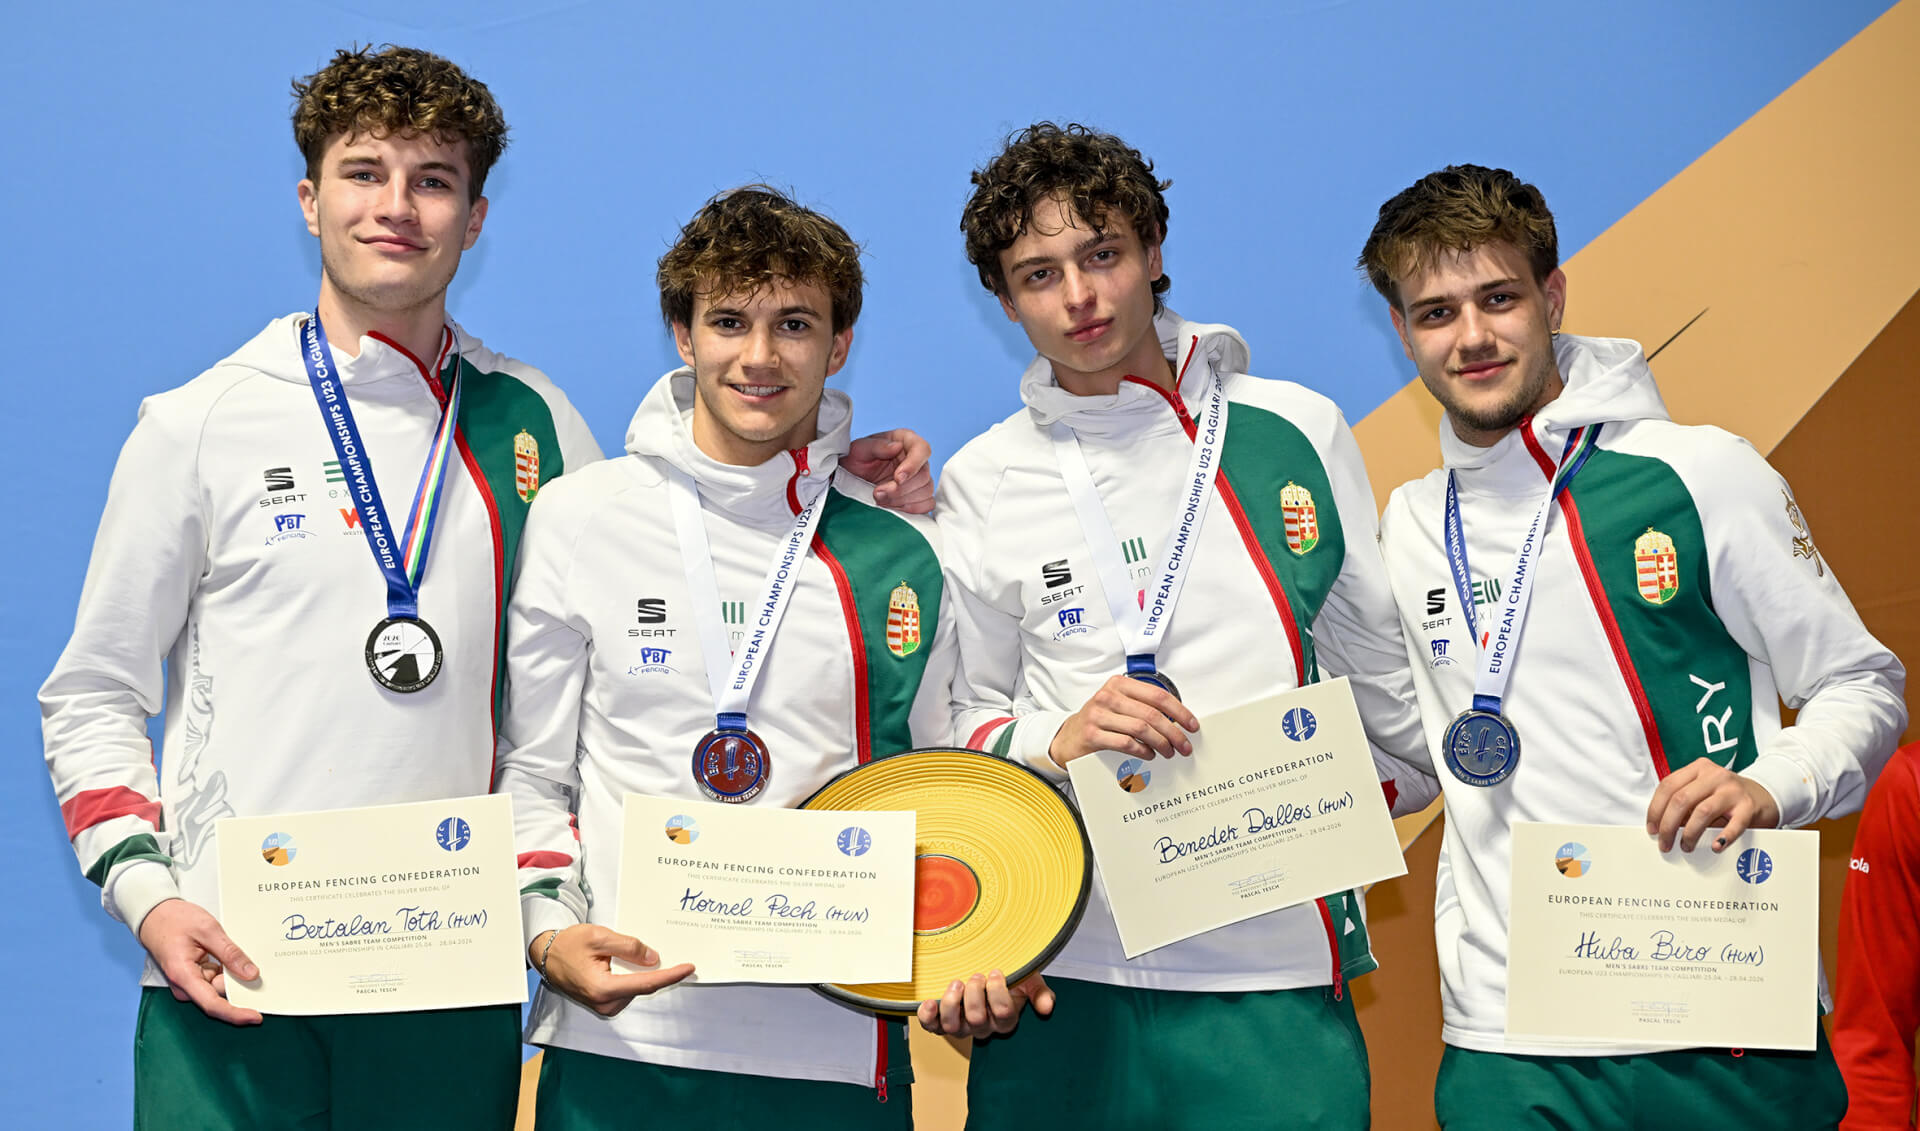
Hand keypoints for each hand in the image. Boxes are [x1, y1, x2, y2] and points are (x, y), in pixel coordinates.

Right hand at [137, 898, 261, 1025]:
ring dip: (229, 972)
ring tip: (223, 947)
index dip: (236, 1013)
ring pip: (219, 986)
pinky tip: (220, 952)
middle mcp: (184, 985)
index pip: (212, 1004)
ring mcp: (188, 983)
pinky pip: (215, 979)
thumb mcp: (208, 930)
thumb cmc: (175, 920)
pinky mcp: (193, 978)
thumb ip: (230, 953)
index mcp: (183, 976)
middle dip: (236, 981)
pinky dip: (224, 969)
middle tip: (245, 957)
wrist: (154, 915)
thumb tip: (251, 974)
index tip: (256, 1017)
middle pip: (220, 994)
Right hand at [534, 925, 693, 1015]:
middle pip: (644, 987)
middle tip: (677, 957)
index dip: (671, 976)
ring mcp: (603, 1006)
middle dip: (661, 972)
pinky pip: (628, 990)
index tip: (689, 968)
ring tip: (644, 955)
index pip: (646, 983)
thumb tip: (654, 958)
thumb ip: (628, 947)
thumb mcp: (599, 937)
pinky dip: (635, 978)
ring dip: (645, 974)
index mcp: (602, 988)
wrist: (546, 955)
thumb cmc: (568, 945)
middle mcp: (604, 1003)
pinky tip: (635, 965)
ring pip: (636, 988)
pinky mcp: (604, 1003)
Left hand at [845, 429, 933, 513]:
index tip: (898, 478)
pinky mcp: (918, 495)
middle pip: (923, 475)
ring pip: (926, 491)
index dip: (913, 465)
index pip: (922, 449)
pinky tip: (893, 506)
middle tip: (878, 493)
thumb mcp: (860, 448)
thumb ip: (877, 446)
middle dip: (900, 489)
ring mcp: (919, 478)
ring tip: (881, 500)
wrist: (851, 477)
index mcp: (906, 441)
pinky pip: (927, 504)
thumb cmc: (857, 459)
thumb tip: (896, 447)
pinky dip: (911, 508)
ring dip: (902, 500)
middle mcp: (916, 459)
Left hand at [917, 970, 1053, 1038]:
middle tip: (976, 976)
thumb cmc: (1009, 979)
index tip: (995, 973)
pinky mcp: (942, 1022)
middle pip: (977, 1020)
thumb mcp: (1030, 981)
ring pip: (953, 1027)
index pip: (1003, 1015)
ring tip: (956, 984)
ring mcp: (961, 1026)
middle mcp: (983, 1026)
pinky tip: (929, 1002)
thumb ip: (1040, 992)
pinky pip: (932, 1027)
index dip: (998, 993)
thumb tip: (1047, 1006)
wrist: (988, 973)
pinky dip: (928, 1017)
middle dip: (975, 995)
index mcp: (1005, 1019)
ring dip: (952, 1004)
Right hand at [1048, 675, 1198, 766]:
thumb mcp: (1120, 704)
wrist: (1069, 736)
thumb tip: (1178, 719)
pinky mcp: (1093, 734)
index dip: (1180, 711)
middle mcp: (1108, 696)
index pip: (1158, 696)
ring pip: (1141, 729)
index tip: (1191, 725)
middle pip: (1152, 714)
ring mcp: (1098, 715)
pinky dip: (1143, 751)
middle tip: (1184, 745)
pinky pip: (1126, 743)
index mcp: (1119, 684)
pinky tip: (1149, 754)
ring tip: (1168, 751)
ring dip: (1161, 743)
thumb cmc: (1099, 720)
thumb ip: (1144, 706)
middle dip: (1174, 732)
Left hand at [1645, 760, 1780, 852]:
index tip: (1652, 828)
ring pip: (1702, 811)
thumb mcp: (1702, 792)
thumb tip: (1661, 826)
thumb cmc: (1725, 796)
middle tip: (1665, 843)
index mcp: (1698, 769)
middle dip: (1668, 825)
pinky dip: (1723, 837)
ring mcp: (1733, 790)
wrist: (1764, 795)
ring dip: (1690, 834)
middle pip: (1681, 800)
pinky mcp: (1748, 806)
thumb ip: (1683, 803)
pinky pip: (1734, 824)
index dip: (1656, 809)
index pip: (1668, 786)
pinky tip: (1715, 846)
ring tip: (1686, 846)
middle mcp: (1715, 775)